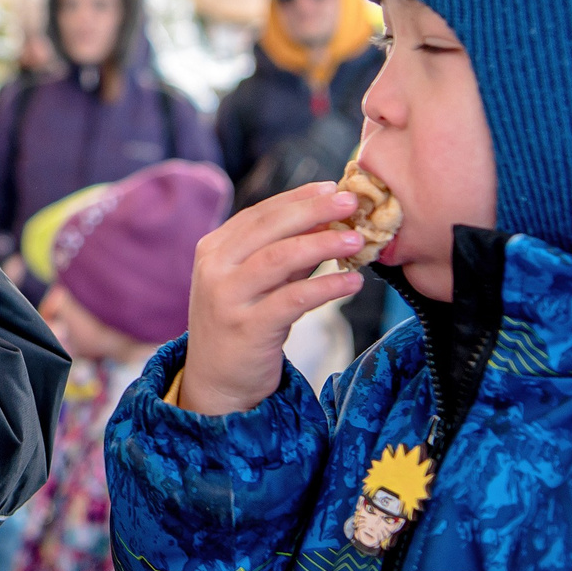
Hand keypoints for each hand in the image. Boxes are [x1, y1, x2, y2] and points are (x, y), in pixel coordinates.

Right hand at [182, 183, 365, 415]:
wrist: (217, 382)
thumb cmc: (242, 324)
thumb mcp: (256, 283)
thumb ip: (283, 253)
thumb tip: (328, 220)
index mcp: (213, 249)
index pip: (260, 214)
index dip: (298, 198)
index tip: (333, 188)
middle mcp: (214, 269)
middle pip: (268, 228)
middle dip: (313, 210)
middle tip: (352, 201)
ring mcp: (227, 298)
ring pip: (279, 258)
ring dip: (322, 244)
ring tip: (358, 239)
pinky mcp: (247, 328)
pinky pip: (292, 299)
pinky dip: (326, 287)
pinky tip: (352, 281)